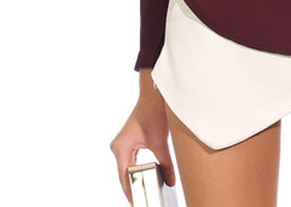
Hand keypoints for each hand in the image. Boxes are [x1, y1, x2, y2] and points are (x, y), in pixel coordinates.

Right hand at [110, 69, 175, 203]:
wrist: (154, 94)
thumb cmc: (154, 114)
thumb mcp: (160, 142)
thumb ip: (166, 164)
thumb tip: (171, 182)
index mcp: (120, 148)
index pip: (124, 178)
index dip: (131, 193)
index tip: (138, 204)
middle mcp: (118, 147)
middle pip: (124, 174)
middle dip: (134, 187)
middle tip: (143, 200)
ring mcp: (123, 143)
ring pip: (128, 167)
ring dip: (136, 178)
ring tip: (144, 192)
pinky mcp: (130, 140)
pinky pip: (131, 160)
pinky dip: (137, 168)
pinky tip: (145, 176)